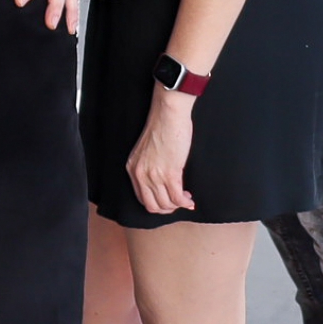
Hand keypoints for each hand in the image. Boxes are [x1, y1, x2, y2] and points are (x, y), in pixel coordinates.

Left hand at [126, 87, 196, 214]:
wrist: (168, 114)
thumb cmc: (161, 127)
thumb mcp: (147, 151)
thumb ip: (149, 166)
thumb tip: (162, 182)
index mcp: (133, 168)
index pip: (141, 197)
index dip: (157, 204)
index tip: (168, 200)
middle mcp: (140, 174)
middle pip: (152, 206)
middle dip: (167, 209)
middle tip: (178, 202)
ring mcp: (154, 175)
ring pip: (166, 204)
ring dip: (178, 206)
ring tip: (186, 199)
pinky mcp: (170, 173)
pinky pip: (177, 198)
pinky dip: (185, 203)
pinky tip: (190, 200)